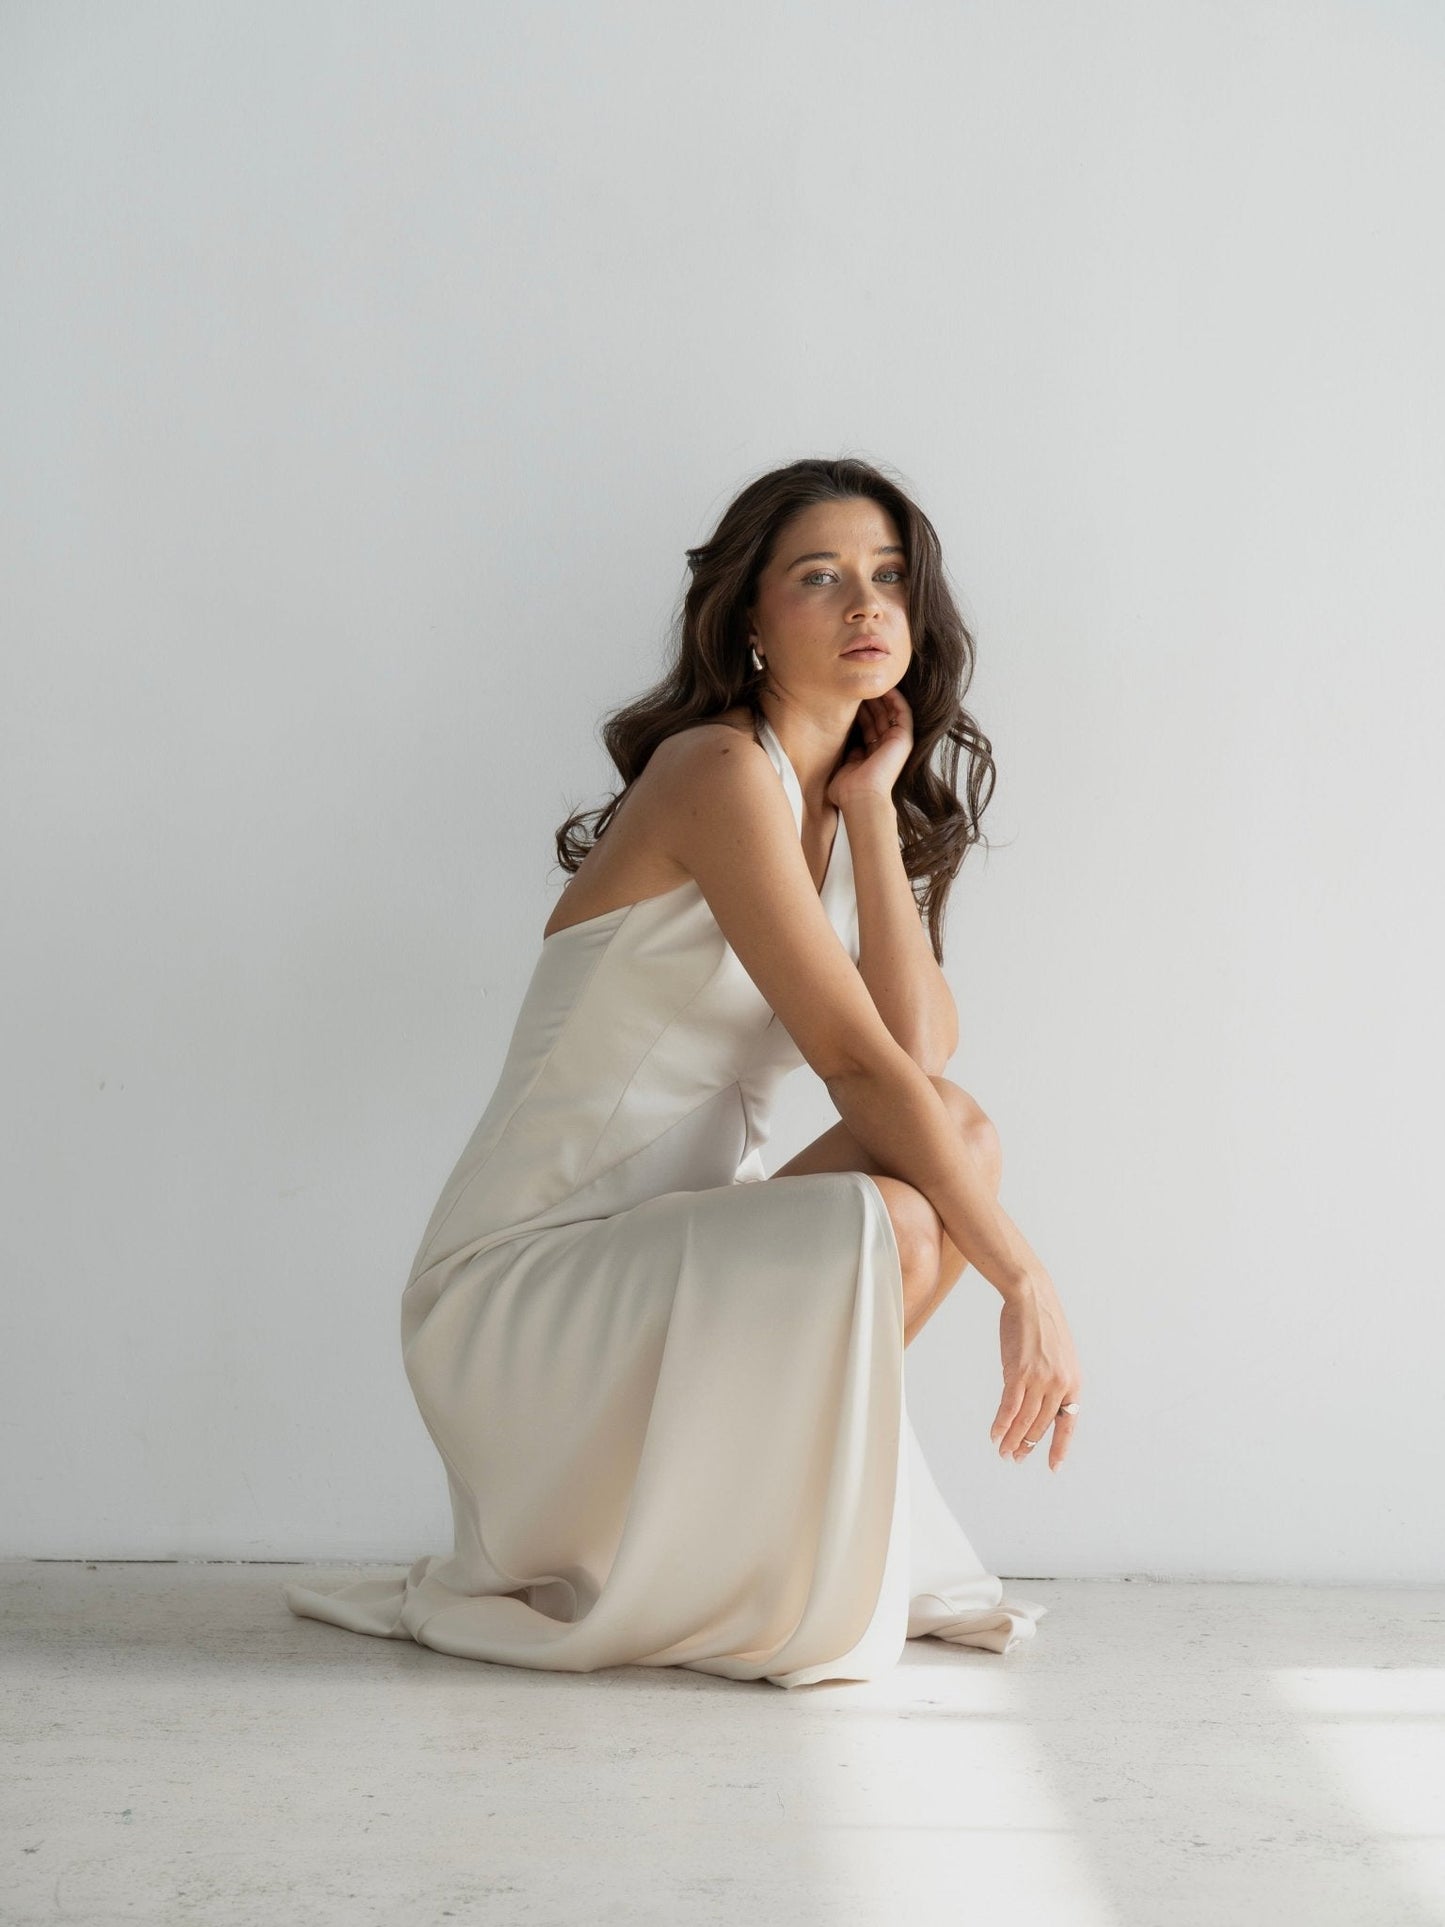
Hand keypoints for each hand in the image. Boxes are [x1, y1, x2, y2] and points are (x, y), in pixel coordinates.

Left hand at [827, 687, 914, 810]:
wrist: (860, 797)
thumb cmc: (847, 789)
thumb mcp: (843, 763)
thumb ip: (846, 750)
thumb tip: (834, 737)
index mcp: (872, 753)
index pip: (867, 724)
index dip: (859, 709)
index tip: (847, 694)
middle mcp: (886, 747)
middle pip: (879, 715)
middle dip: (869, 698)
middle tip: (857, 681)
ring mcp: (896, 742)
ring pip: (890, 711)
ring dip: (880, 695)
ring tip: (870, 678)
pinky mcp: (904, 739)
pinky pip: (902, 712)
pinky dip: (895, 698)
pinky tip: (886, 685)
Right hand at [990, 1276, 1081, 1470]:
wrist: (1031, 1298)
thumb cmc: (1042, 1324)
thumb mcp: (1058, 1356)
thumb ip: (1052, 1382)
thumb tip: (1037, 1405)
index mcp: (1073, 1382)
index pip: (1068, 1423)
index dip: (1059, 1446)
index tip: (1053, 1466)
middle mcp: (1059, 1384)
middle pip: (1041, 1425)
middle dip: (1027, 1445)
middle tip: (1015, 1457)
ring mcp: (1039, 1379)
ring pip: (1024, 1420)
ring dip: (1012, 1439)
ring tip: (1003, 1452)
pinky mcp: (1019, 1373)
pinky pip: (1009, 1407)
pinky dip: (1001, 1424)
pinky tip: (994, 1434)